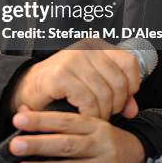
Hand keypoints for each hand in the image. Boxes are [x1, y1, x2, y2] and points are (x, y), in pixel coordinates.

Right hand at [10, 38, 139, 119]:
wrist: (28, 89)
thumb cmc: (62, 88)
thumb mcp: (94, 86)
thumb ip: (117, 95)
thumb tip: (133, 110)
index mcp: (97, 45)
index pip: (129, 63)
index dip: (131, 86)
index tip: (122, 100)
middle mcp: (86, 48)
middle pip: (119, 82)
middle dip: (116, 105)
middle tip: (106, 114)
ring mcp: (72, 59)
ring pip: (104, 94)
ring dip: (102, 113)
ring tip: (93, 117)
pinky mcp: (61, 75)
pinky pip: (88, 100)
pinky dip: (89, 114)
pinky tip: (83, 115)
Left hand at [10, 106, 144, 162]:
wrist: (135, 156)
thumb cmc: (102, 136)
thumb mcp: (86, 120)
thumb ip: (55, 115)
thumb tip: (23, 111)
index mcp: (94, 124)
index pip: (65, 120)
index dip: (41, 120)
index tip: (19, 119)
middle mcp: (99, 144)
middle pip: (66, 145)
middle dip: (39, 145)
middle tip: (16, 144)